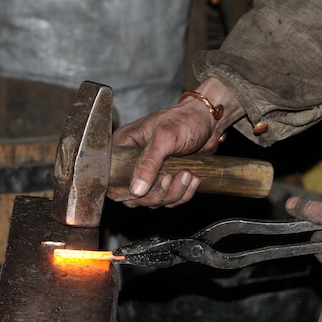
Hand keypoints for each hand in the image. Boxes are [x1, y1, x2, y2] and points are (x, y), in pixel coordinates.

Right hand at [107, 78, 244, 207]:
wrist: (209, 120)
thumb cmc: (185, 120)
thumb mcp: (164, 138)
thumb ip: (148, 163)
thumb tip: (136, 190)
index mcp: (124, 147)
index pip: (112, 181)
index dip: (127, 191)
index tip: (146, 187)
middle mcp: (134, 162)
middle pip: (134, 197)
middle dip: (156, 193)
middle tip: (170, 177)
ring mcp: (151, 173)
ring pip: (154, 201)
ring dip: (173, 193)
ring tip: (187, 173)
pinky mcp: (168, 179)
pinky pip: (171, 200)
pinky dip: (184, 193)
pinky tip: (193, 177)